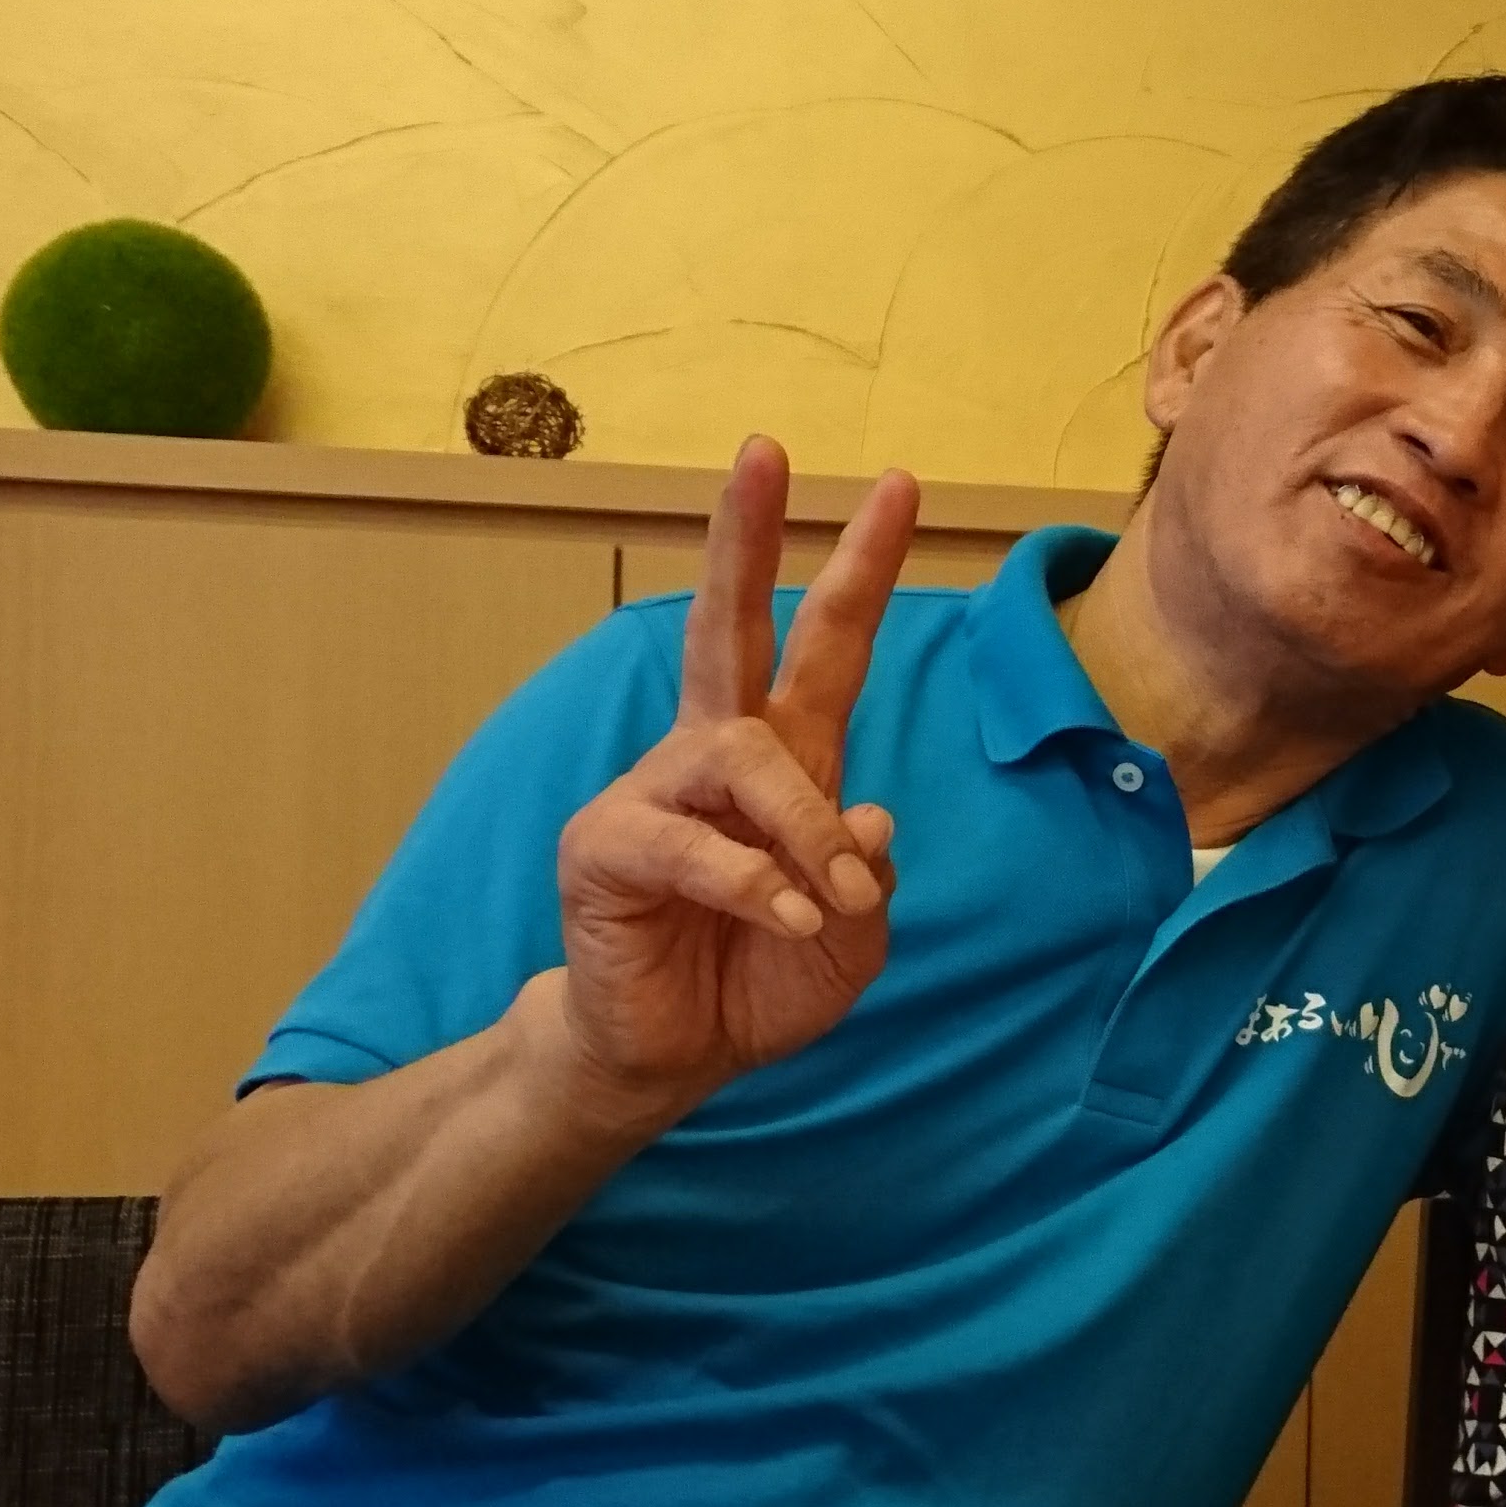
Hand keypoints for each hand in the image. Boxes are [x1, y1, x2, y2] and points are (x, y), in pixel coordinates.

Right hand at [550, 438, 915, 1118]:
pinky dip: (750, 885)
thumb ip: (867, 877)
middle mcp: (715, 756)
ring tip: (827, 901)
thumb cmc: (761, 980)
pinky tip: (784, 920)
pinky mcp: (605, 847)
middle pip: (729, 625)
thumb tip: (871, 815)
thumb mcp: (852, 939)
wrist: (673, 1056)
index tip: (899, 484)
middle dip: (748, 536)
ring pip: (744, 757)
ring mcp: (655, 792)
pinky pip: (689, 843)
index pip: (825, 645)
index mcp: (784, 759)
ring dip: (802, 826)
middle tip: (765, 450)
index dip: (860, 568)